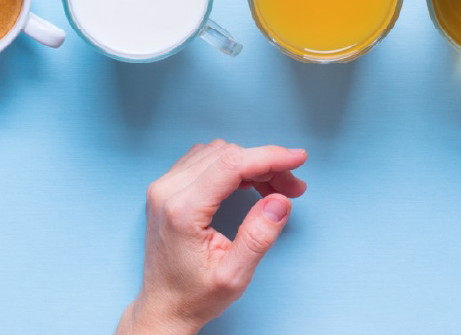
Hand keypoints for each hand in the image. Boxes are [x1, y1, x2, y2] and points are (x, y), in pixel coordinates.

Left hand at [116, 140, 307, 334]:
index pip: (232, 164)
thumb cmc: (194, 296)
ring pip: (217, 153)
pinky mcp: (166, 188)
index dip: (270, 157)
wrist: (163, 306)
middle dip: (266, 165)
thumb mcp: (233, 276)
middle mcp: (167, 192)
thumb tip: (279, 201)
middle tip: (292, 188)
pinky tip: (249, 184)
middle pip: (227, 154)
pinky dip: (232, 167)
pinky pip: (204, 160)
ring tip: (273, 190)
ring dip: (250, 164)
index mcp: (182, 211)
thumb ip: (257, 237)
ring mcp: (163, 187)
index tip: (297, 159)